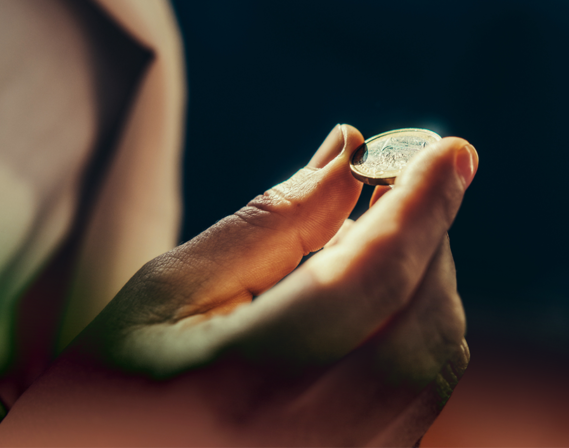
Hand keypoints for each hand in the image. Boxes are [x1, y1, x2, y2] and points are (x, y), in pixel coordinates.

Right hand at [0, 124, 477, 446]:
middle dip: (427, 238)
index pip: (374, 275)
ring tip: (373, 239)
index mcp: (250, 380)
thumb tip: (349, 154)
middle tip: (399, 185)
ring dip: (426, 282)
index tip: (452, 149)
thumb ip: (270, 224)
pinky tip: (373, 300)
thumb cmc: (116, 386)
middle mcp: (314, 435)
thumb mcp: (169, 292)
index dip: (423, 203)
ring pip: (436, 360)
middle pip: (423, 317)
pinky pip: (421, 396)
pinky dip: (416, 330)